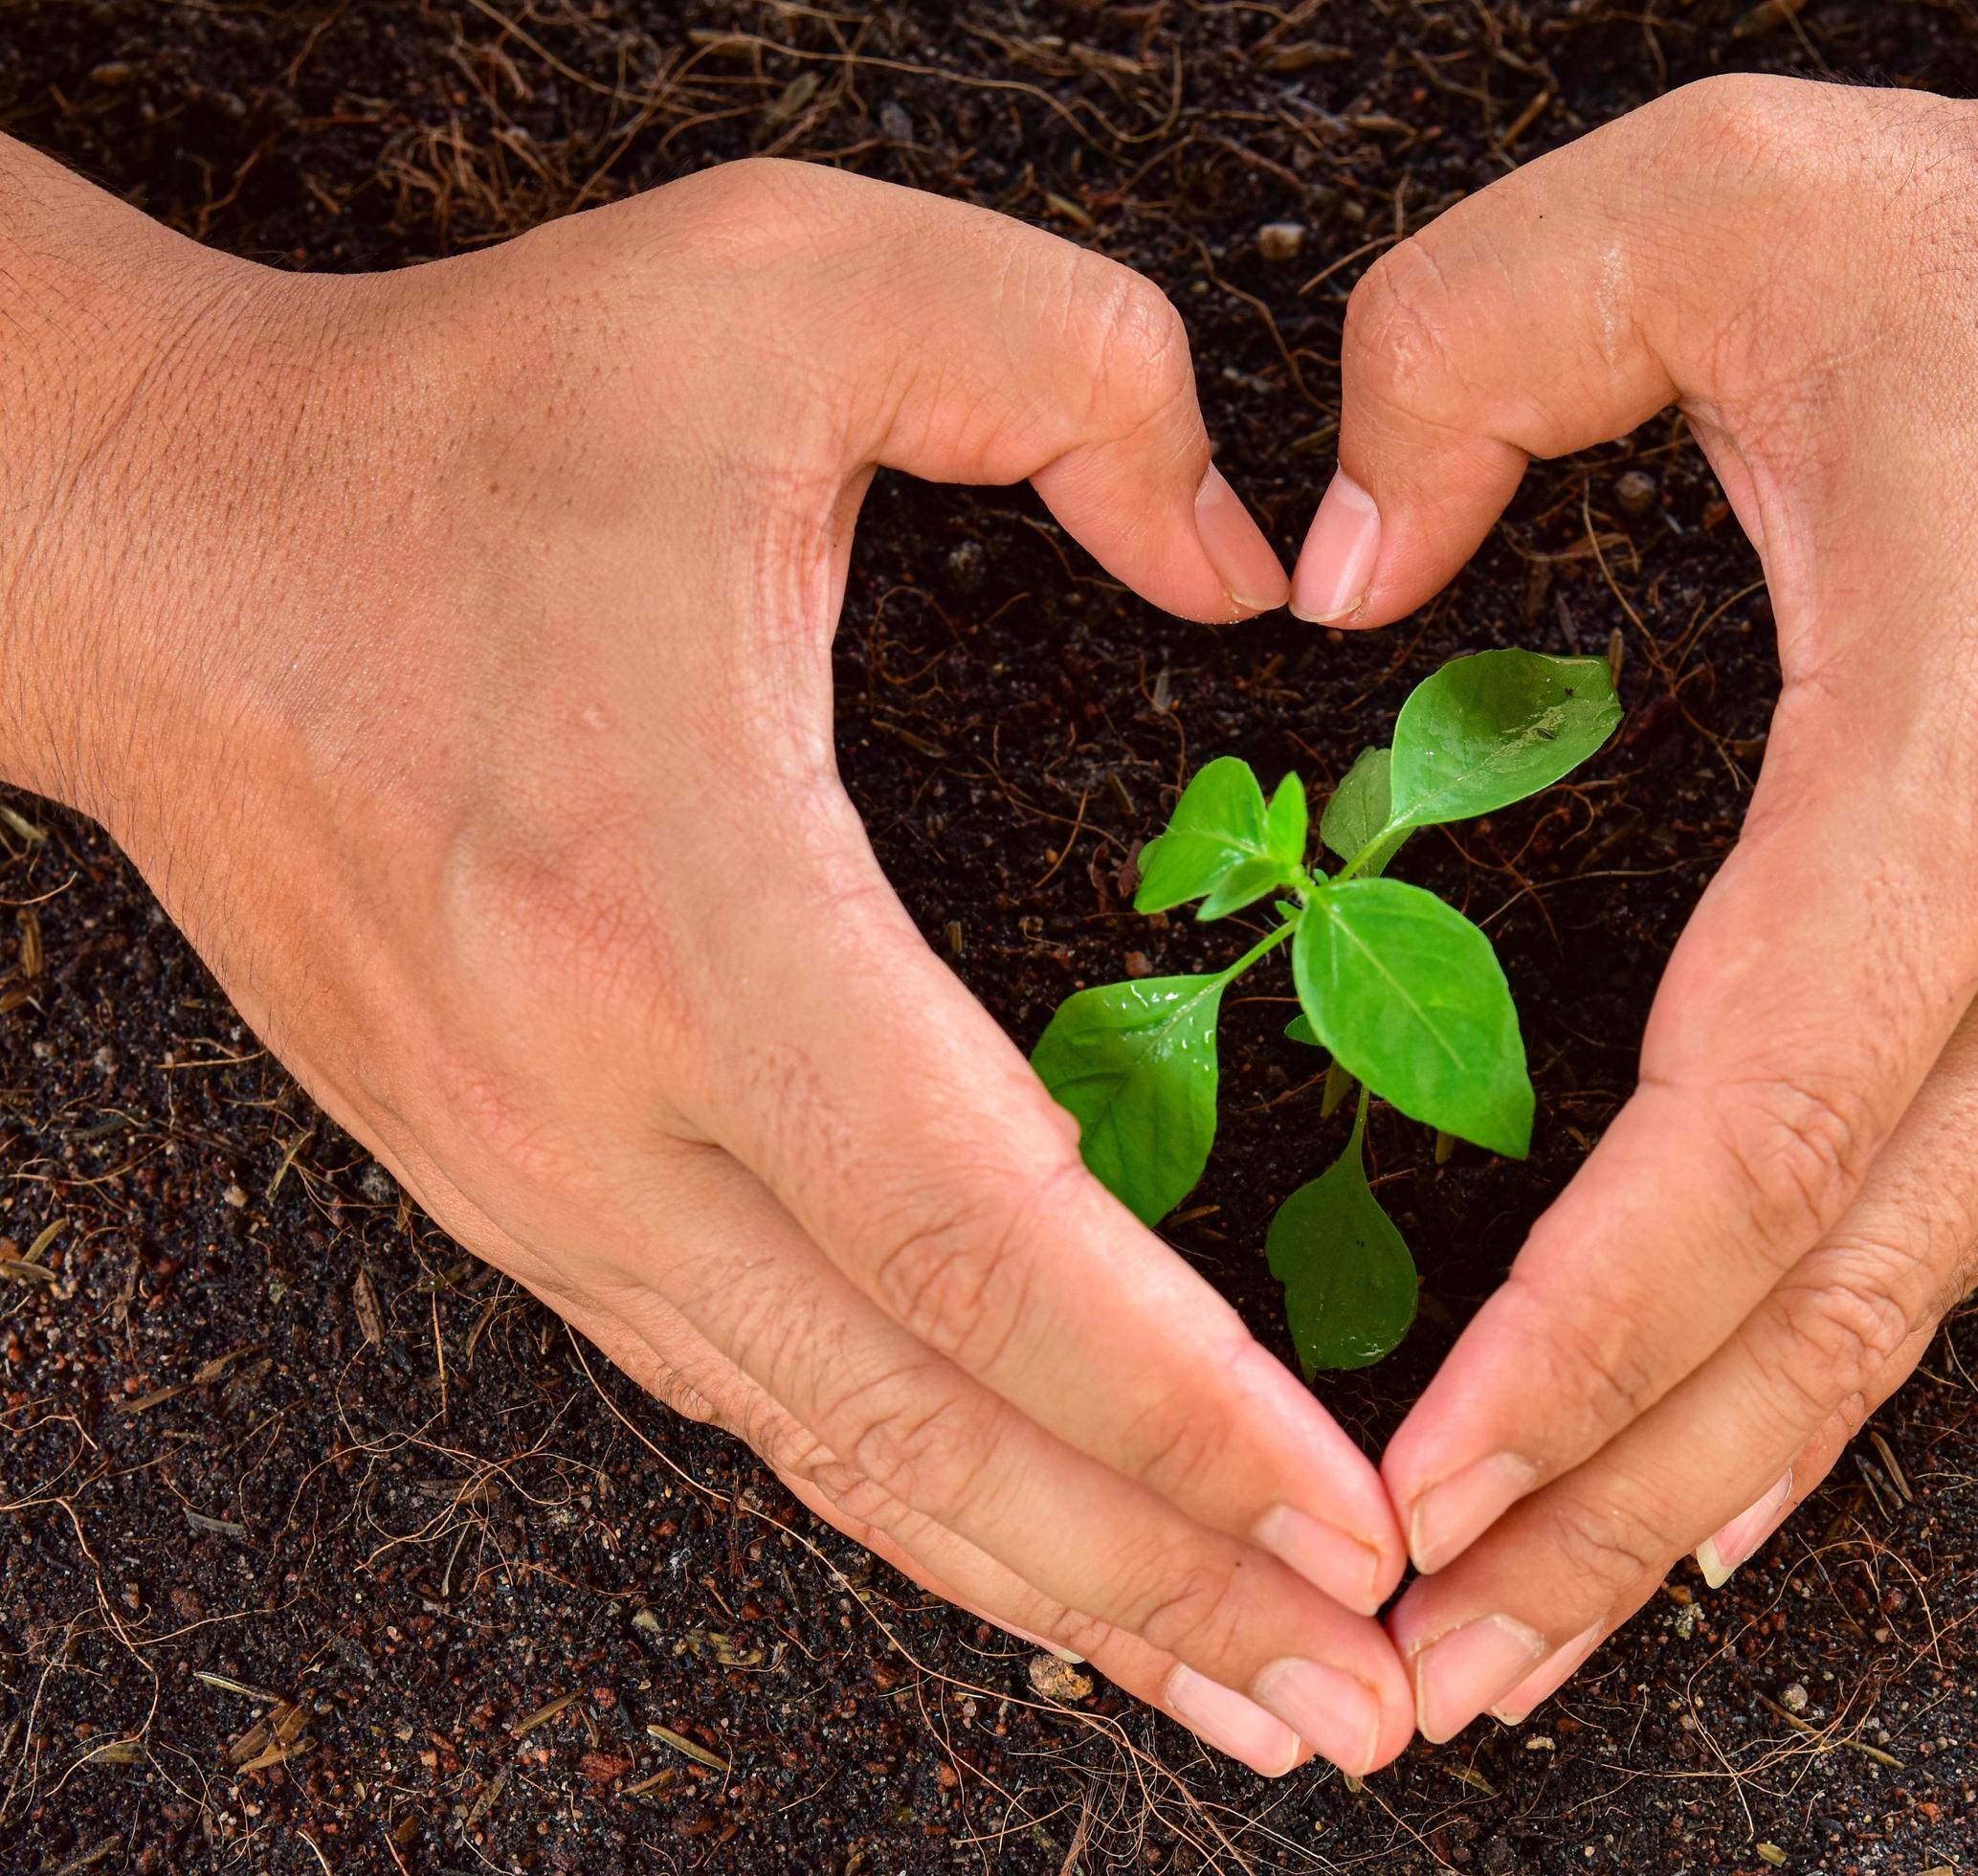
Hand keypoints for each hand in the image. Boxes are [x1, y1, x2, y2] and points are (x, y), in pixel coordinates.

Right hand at [0, 146, 1414, 1774]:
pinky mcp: (526, 1198)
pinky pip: (758, 1400)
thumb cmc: (466, 422)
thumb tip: (1243, 564)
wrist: (150, 549)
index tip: (1350, 1516)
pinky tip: (1044, 1575)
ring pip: (836, 1454)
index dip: (1170, 1401)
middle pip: (919, 1418)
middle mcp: (603, 1105)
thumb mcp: (788, 277)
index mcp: (684, 905)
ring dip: (1059, 1598)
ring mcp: (546, 1184)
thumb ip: (1067, 366)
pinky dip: (921, 1510)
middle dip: (1160, 1582)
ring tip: (1256, 1704)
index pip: (967, 1226)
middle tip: (1374, 1702)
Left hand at [1282, 9, 1977, 1739]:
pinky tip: (1695, 1504)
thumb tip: (1322, 587)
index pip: (1754, 1131)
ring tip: (1510, 1639)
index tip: (1405, 1483)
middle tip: (1411, 1675)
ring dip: (1685, 1496)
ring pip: (1889, 1318)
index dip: (1577, 1337)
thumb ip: (1462, 348)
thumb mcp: (1722, 194)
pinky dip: (1804, 1397)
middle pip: (1821, 1304)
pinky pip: (1944, 1249)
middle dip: (1602, 1508)